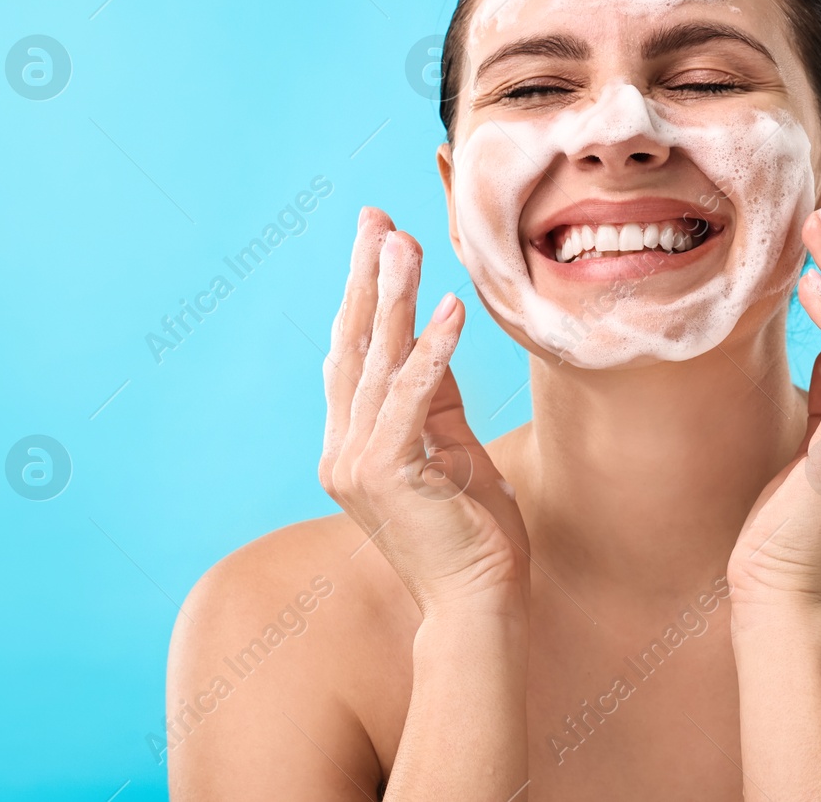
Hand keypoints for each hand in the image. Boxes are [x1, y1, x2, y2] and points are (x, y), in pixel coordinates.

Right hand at [320, 207, 530, 617]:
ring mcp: (356, 463)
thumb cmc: (473, 532)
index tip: (375, 238)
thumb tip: (434, 332)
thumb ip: (436, 396)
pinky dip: (431, 350)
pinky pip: (412, 396)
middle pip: (352, 345)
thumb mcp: (452, 448)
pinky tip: (449, 308)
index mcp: (350, 445)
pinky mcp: (387, 473)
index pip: (352, 354)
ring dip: (394, 297)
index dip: (362, 293)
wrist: (479, 602)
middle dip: (365, 276)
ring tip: (405, 244)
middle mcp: (341, 450)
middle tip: (374, 218)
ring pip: (376, 362)